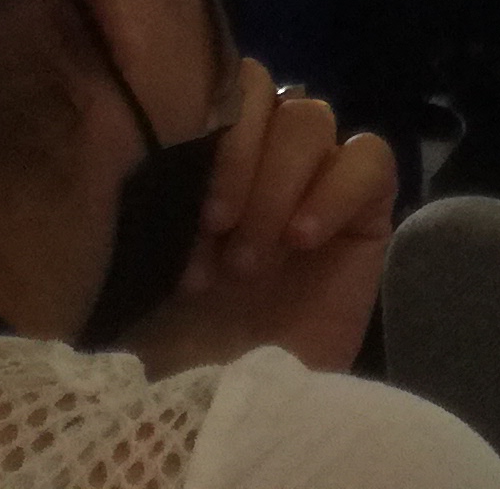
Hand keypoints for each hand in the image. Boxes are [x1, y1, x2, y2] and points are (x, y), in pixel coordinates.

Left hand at [120, 63, 395, 376]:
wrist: (224, 414)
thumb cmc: (166, 350)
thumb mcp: (133, 262)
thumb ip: (147, 192)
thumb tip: (130, 130)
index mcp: (198, 164)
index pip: (214, 85)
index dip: (204, 131)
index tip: (182, 210)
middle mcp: (258, 165)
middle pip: (266, 94)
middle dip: (237, 162)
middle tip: (214, 238)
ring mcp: (314, 187)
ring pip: (312, 118)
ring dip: (276, 184)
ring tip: (251, 261)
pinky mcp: (365, 215)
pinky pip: (369, 158)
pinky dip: (335, 189)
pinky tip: (303, 240)